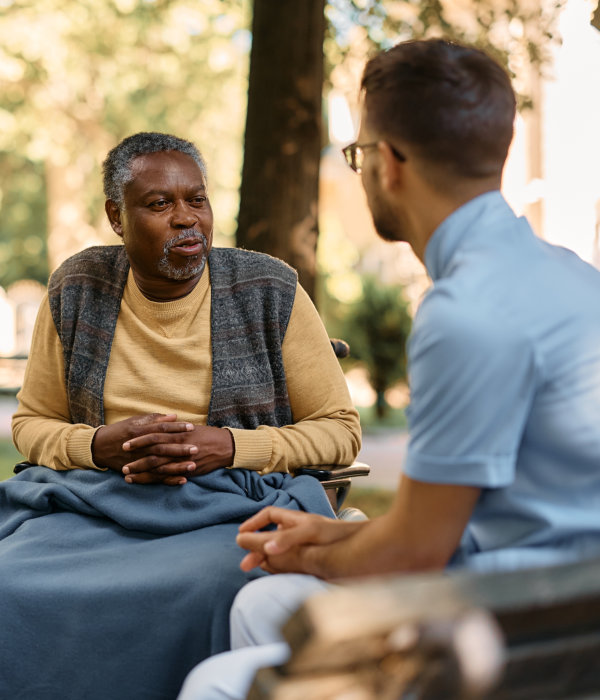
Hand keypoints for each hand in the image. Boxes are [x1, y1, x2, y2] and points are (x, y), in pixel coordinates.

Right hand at [92, 413, 197, 484]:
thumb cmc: (122, 431)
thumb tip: (174, 416)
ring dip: (177, 466)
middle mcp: (140, 447)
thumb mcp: (136, 421)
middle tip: (196, 448)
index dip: (176, 428)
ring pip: (160, 465)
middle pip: (162, 448)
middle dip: (179, 449)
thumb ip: (155, 419)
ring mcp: (138, 461)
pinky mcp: (138, 472)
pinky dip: (168, 480)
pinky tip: (182, 480)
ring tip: (193, 466)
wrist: (100, 447)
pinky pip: (155, 478)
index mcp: (140, 431)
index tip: (191, 427)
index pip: (161, 429)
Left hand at [120, 424, 234, 484]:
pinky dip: (156, 480)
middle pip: (152, 453)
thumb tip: (161, 422)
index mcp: (177, 434)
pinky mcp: (187, 471)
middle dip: (136, 459)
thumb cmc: (207, 435)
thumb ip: (174, 427)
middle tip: (122, 463)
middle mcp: (178, 447)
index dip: (139, 440)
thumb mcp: (190, 427)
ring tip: (127, 476)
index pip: (153, 435)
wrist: (225, 446)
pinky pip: (168, 477)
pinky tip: (146, 482)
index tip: (125, 442)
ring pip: (158, 467)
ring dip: (142, 472)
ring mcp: (182, 460)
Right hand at [236, 507, 361, 575]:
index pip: (271, 515)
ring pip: (283, 552)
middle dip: (258, 549)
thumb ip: (285, 540)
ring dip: (269, 560)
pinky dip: (282, 568)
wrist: (373, 553)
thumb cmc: (345, 540)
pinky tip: (279, 576)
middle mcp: (304, 533)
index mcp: (300, 522)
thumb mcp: (310, 536)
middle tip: (245, 565)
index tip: (241, 536)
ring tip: (258, 570)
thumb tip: (261, 548)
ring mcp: (311, 548)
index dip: (254, 523)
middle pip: (274, 536)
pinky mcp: (319, 562)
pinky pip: (294, 563)